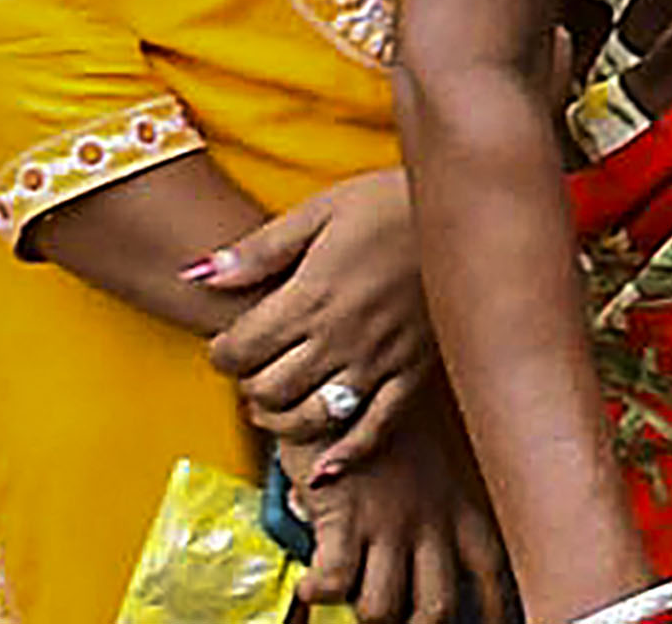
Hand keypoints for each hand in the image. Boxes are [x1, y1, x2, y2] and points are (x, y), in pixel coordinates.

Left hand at [202, 171, 439, 466]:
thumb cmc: (392, 203)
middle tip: (252, 370)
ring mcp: (380, 361)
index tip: (227, 343)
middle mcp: (342, 337)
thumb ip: (259, 250)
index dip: (220, 351)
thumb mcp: (321, 210)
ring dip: (281, 421)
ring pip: (311, 418)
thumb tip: (199, 275)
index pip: (240, 348)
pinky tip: (326, 469)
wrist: (473, 210)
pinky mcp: (414, 375)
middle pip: (269, 389)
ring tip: (277, 403)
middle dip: (247, 384)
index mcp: (313, 295)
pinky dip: (347, 454)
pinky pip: (376, 428)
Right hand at [285, 411, 505, 623]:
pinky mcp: (344, 516)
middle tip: (403, 619)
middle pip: (436, 606)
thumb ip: (432, 490)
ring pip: (382, 607)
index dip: (495, 607)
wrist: (352, 366)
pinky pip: (333, 582)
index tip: (492, 621)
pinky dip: (318, 591)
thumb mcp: (429, 446)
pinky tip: (311, 584)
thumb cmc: (386, 404)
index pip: (491, 570)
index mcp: (457, 499)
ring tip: (354, 596)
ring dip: (368, 610)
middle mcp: (427, 517)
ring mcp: (385, 520)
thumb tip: (422, 527)